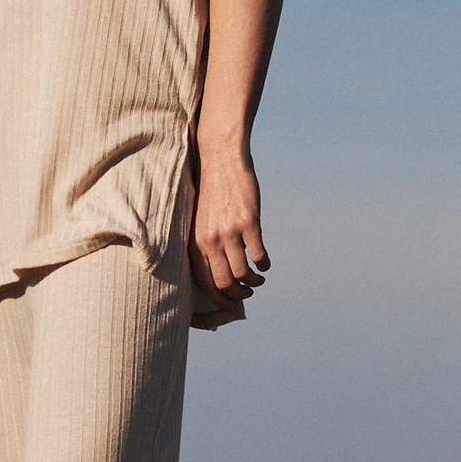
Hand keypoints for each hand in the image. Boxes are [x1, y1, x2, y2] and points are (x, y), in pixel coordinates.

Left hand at [189, 145, 270, 308]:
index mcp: (194, 242)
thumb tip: (216, 270)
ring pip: (243, 274)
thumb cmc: (209, 190)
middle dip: (237, 295)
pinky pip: (259, 255)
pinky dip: (264, 265)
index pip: (204, 283)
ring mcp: (230, 233)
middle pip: (224, 283)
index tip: (229, 303)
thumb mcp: (198, 220)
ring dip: (254, 282)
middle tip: (246, 292)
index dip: (218, 298)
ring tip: (258, 279)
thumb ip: (204, 244)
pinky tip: (265, 264)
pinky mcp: (249, 223)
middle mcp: (210, 241)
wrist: (219, 158)